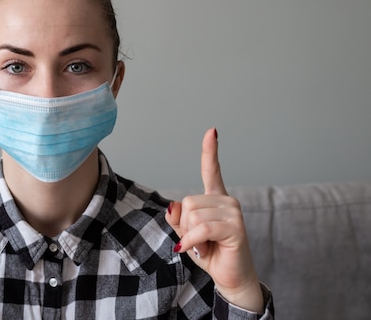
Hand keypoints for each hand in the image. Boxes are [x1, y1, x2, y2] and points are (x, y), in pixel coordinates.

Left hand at [165, 128, 263, 311]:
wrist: (230, 277)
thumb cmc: (210, 253)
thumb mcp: (187, 234)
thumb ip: (177, 219)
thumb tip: (173, 204)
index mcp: (215, 199)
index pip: (211, 170)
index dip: (210, 151)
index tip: (212, 131)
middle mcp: (227, 201)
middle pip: (188, 202)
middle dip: (185, 226)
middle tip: (198, 240)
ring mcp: (233, 213)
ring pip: (193, 215)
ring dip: (190, 236)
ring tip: (204, 245)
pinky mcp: (235, 228)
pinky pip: (202, 228)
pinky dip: (194, 241)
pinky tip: (199, 250)